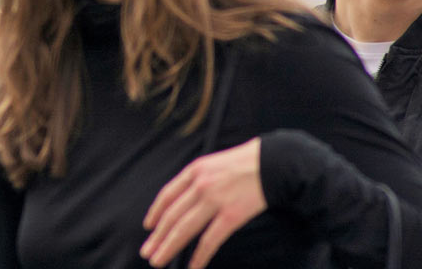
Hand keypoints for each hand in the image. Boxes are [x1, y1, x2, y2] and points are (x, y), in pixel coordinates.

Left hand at [140, 137, 266, 268]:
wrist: (274, 163)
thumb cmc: (246, 163)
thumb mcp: (214, 163)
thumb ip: (198, 179)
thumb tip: (183, 201)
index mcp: (195, 170)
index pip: (167, 195)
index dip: (155, 213)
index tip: (148, 227)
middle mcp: (200, 185)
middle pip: (172, 216)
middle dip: (158, 237)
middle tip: (147, 252)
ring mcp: (215, 200)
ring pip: (185, 229)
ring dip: (169, 248)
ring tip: (158, 261)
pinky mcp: (231, 216)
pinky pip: (209, 241)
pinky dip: (198, 256)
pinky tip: (192, 267)